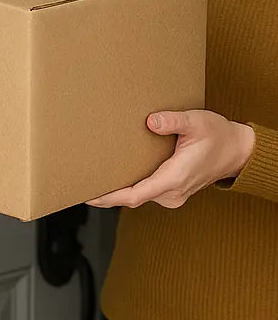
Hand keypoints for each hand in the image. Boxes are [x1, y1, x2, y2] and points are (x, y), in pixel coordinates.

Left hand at [87, 110, 254, 209]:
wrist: (238, 150)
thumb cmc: (218, 136)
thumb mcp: (196, 122)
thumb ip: (173, 121)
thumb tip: (151, 121)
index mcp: (174, 178)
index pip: (135, 195)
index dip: (111, 197)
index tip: (90, 196)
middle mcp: (172, 192)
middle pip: (132, 198)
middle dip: (107, 195)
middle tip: (80, 185)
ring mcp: (173, 193)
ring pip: (139, 196)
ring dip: (117, 191)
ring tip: (93, 179)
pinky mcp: (173, 189)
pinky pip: (146, 191)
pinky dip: (129, 187)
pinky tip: (116, 176)